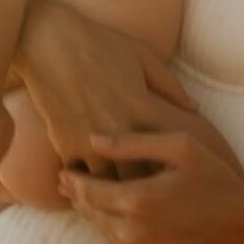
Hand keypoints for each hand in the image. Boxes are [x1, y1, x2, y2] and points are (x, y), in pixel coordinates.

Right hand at [15, 1, 197, 178]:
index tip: (179, 174)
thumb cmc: (100, 44)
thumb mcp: (142, 57)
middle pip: (141, 176)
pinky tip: (93, 189)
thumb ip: (171, 87)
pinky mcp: (65, 144)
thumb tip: (195, 110)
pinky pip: (81, 178)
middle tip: (155, 195)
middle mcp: (118, 128)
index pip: (166, 150)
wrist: (48, 42)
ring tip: (125, 201)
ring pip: (110, 184)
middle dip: (148, 187)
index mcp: (141, 107)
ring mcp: (90, 140)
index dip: (175, 167)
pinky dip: (87, 185)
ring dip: (117, 192)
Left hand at [58, 125, 243, 243]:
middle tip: (70, 187)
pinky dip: (129, 241)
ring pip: (110, 237)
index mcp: (136, 201)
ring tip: (101, 203)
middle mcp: (133, 236)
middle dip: (81, 199)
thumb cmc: (216, 181)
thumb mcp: (182, 147)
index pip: (87, 191)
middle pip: (93, 215)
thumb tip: (93, 139)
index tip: (64, 173)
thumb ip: (134, 142)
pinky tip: (138, 227)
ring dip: (105, 219)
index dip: (73, 181)